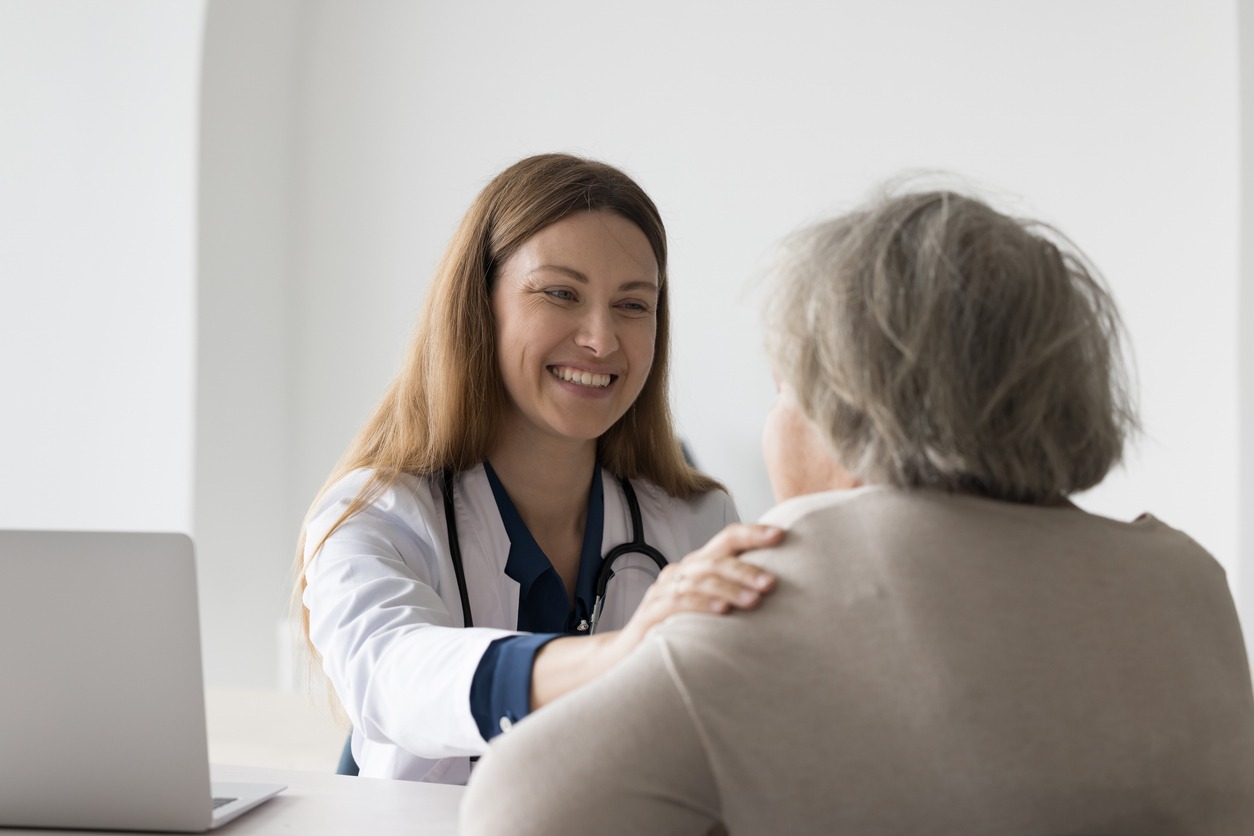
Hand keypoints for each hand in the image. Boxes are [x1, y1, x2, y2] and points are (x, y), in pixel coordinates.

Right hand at [615, 523, 781, 647]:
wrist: (628, 654)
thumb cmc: (678, 628)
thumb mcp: (708, 606)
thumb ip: (734, 593)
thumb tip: (779, 586)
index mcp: (696, 565)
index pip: (726, 539)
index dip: (752, 533)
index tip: (780, 534)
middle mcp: (680, 572)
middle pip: (714, 560)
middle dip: (745, 569)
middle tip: (771, 583)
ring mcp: (662, 591)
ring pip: (699, 581)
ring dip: (729, 589)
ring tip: (754, 601)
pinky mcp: (651, 613)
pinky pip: (678, 604)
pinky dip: (702, 605)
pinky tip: (722, 612)